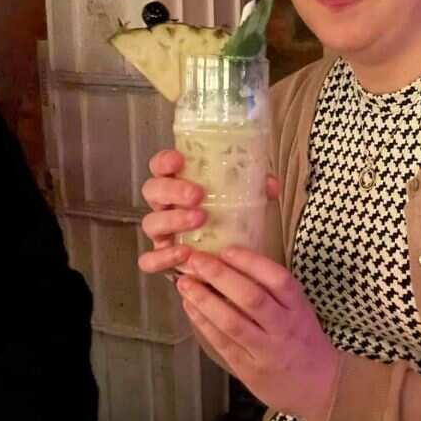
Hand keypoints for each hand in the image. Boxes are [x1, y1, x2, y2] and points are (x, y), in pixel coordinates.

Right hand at [139, 149, 279, 276]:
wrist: (227, 260)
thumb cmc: (228, 220)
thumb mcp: (243, 200)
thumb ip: (255, 189)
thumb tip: (270, 183)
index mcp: (178, 185)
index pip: (160, 166)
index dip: (164, 161)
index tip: (179, 160)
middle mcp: (165, 206)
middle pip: (152, 190)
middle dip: (172, 190)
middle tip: (197, 194)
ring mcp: (162, 233)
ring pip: (151, 222)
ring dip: (173, 219)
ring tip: (200, 219)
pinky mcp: (163, 258)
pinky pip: (150, 260)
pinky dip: (164, 256)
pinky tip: (185, 252)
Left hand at [174, 247, 338, 420]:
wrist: (320, 386)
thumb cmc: (305, 341)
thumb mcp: (300, 311)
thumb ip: (274, 292)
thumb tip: (233, 262)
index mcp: (298, 309)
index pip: (278, 279)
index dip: (251, 262)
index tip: (226, 249)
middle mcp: (284, 328)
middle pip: (252, 298)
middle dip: (220, 276)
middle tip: (195, 260)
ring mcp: (266, 351)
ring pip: (233, 322)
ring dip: (205, 300)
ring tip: (184, 283)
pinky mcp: (249, 369)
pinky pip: (223, 343)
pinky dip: (204, 323)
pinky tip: (190, 307)